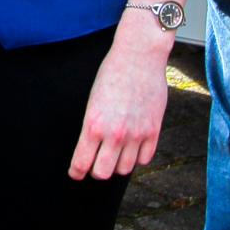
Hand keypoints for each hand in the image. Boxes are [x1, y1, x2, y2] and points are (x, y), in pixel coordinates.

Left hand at [68, 27, 170, 180]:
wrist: (138, 56)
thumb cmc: (112, 73)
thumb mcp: (92, 101)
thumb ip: (93, 126)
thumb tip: (91, 148)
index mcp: (93, 125)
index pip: (81, 163)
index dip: (76, 172)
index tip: (76, 173)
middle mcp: (114, 133)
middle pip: (103, 173)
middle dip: (96, 171)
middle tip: (95, 164)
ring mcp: (136, 134)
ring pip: (125, 169)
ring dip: (117, 165)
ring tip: (114, 155)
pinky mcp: (153, 130)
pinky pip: (145, 159)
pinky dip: (137, 157)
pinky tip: (133, 148)